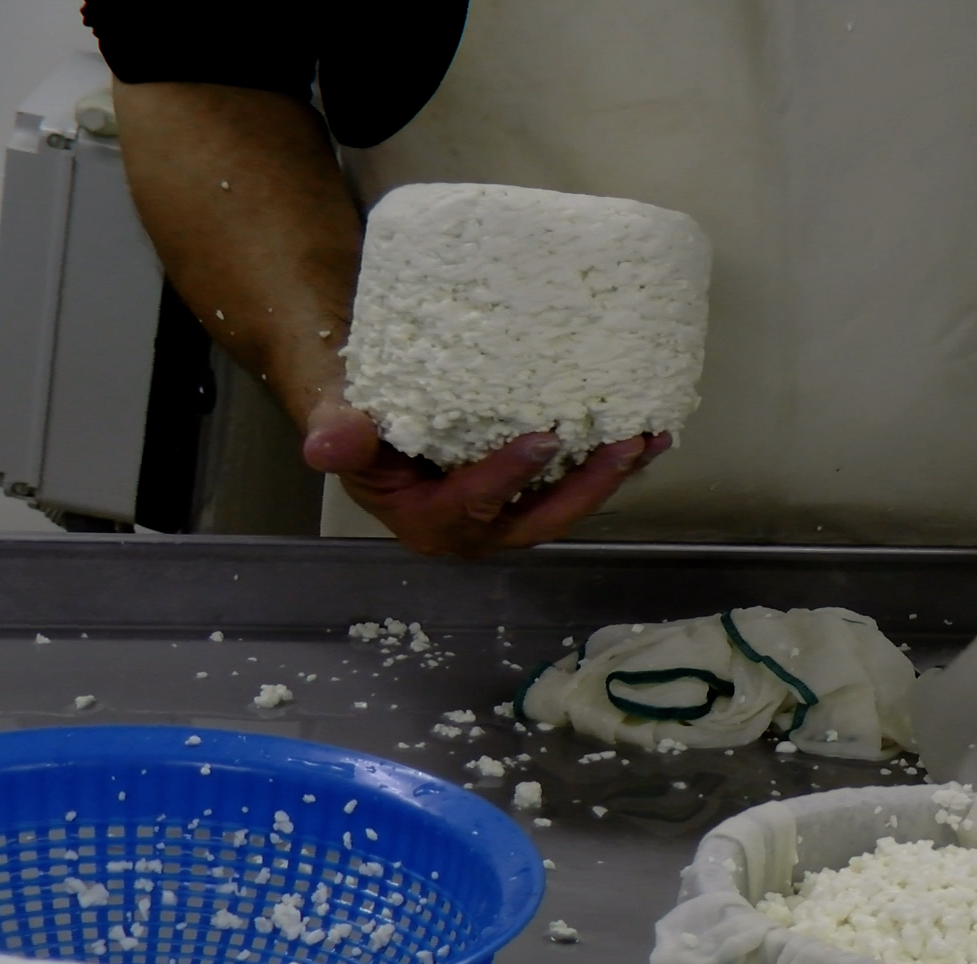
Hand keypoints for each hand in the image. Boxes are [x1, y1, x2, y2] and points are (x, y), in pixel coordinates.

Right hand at [302, 402, 669, 556]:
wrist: (375, 420)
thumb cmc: (359, 423)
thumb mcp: (340, 426)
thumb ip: (339, 435)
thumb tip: (324, 445)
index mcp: (428, 522)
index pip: (473, 503)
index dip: (508, 475)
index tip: (545, 438)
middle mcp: (474, 531)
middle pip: (539, 517)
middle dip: (587, 486)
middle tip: (626, 445)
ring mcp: (507, 515)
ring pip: (565, 504)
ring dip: (610, 476)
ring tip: (651, 437)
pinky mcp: (530, 495)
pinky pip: (574, 484)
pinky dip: (608, 464)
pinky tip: (647, 436)